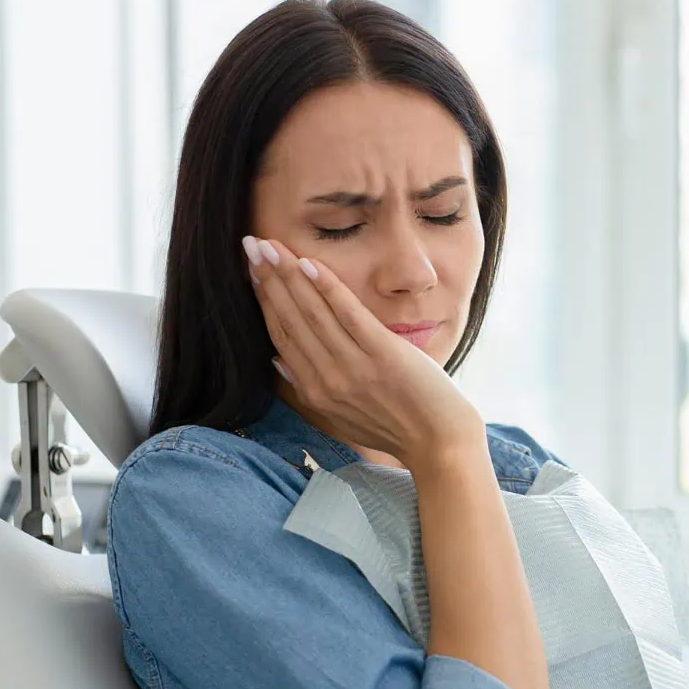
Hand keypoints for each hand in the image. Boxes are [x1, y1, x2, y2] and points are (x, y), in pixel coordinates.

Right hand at [246, 236, 483, 468]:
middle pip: (290, 320)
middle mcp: (328, 380)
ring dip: (289, 275)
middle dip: (268, 278)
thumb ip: (308, 389)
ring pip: (313, 313)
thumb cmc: (396, 428)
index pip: (281, 336)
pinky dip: (328, 288)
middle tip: (250, 244)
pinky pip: (350, 316)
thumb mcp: (342, 417)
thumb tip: (278, 360)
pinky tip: (309, 263)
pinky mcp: (384, 356)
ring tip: (270, 245)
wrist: (439, 444)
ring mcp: (355, 368)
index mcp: (315, 392)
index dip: (264, 299)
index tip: (253, 269)